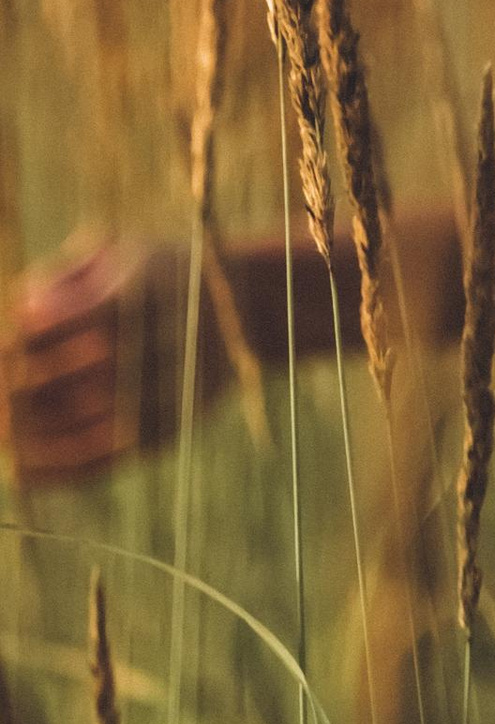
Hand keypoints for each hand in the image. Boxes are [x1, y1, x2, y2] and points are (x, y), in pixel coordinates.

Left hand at [3, 233, 216, 484]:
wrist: (241, 310)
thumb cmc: (157, 276)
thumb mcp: (119, 253)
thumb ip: (63, 279)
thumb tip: (21, 317)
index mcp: (150, 286)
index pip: (75, 322)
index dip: (28, 340)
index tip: (7, 343)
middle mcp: (166, 339)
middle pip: (76, 377)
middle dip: (22, 390)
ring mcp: (170, 390)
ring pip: (87, 425)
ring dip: (30, 436)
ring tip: (1, 434)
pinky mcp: (169, 429)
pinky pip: (107, 460)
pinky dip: (57, 471)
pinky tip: (20, 469)